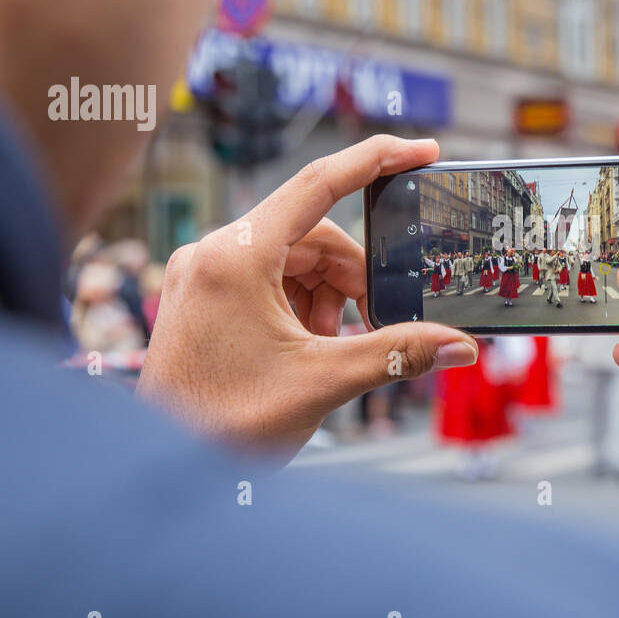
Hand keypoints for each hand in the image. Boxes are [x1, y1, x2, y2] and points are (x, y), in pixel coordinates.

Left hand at [137, 136, 478, 459]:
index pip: (319, 183)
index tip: (422, 148)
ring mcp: (203, 274)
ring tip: (333, 347)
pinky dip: (301, 306)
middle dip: (353, 277)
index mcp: (237, 256)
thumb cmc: (221, 425)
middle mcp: (213, 252)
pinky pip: (268, 280)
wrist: (159, 468)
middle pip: (313, 235)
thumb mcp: (323, 382)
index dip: (378, 159)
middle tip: (377, 323)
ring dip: (328, 296)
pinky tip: (309, 346)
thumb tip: (459, 345)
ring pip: (293, 259)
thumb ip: (398, 354)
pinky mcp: (202, 297)